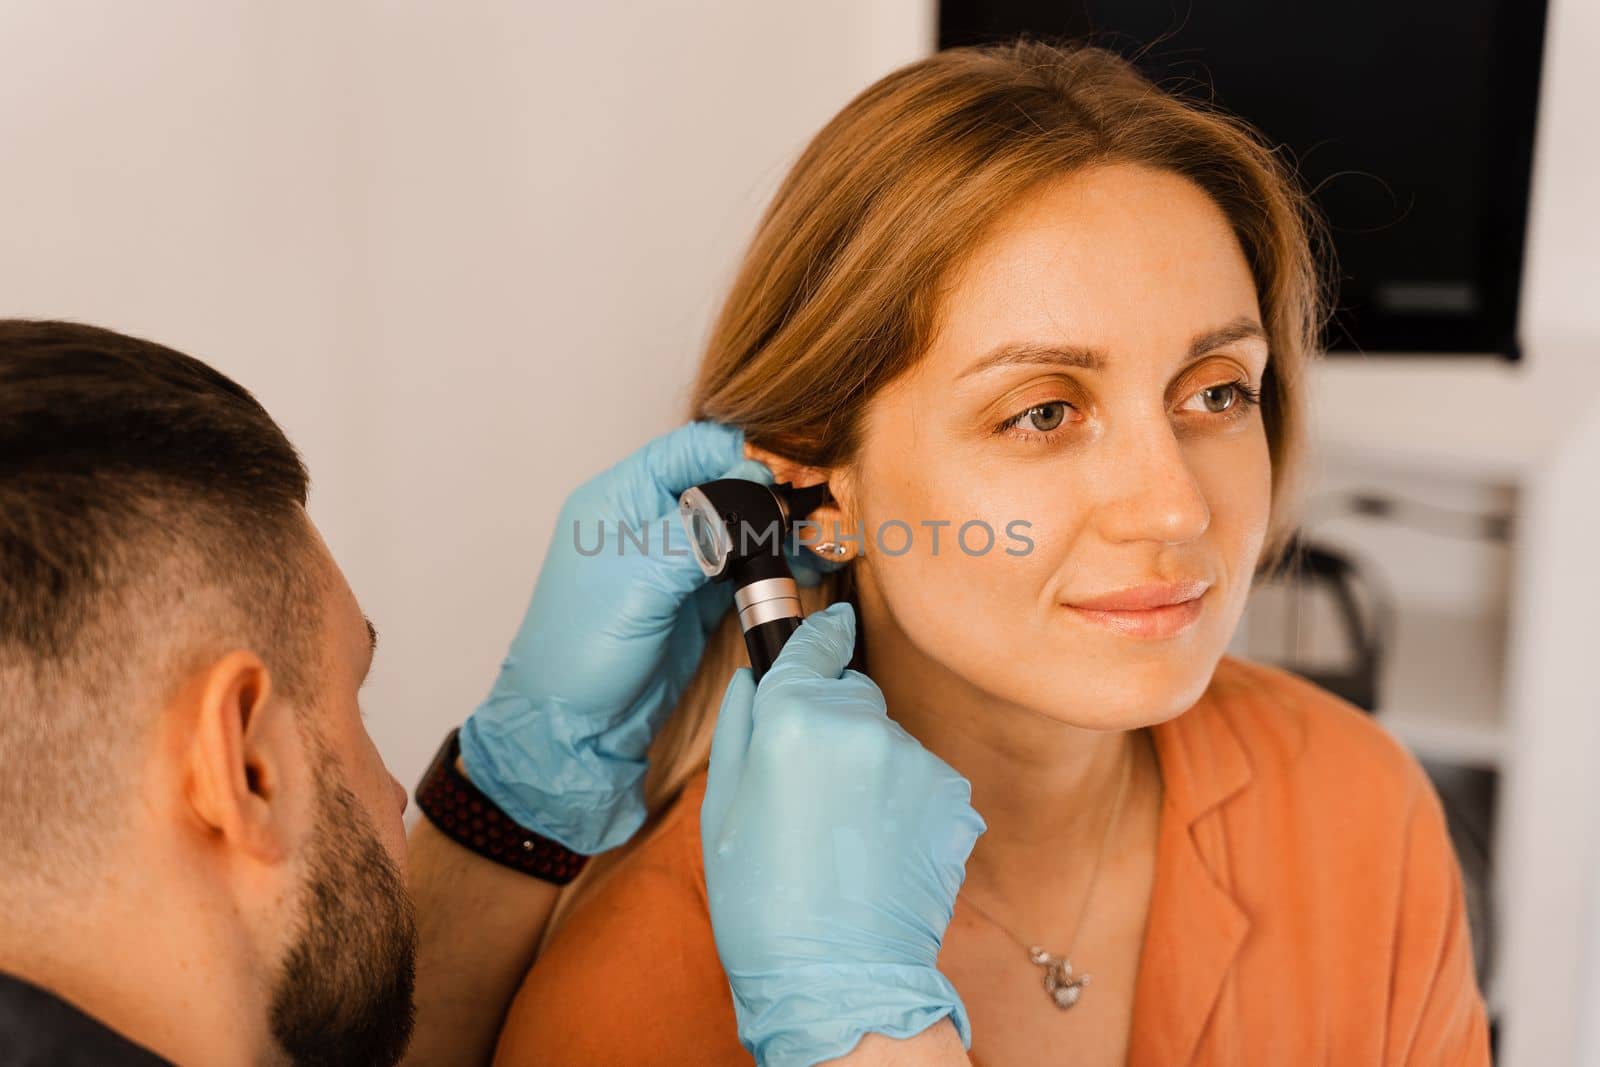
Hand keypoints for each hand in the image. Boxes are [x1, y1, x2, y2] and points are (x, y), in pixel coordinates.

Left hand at [459, 419, 778, 853]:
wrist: (574, 726)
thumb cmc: (584, 646)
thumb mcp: (640, 577)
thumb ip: (701, 529)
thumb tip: (758, 486)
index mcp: (622, 495)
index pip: (691, 448)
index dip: (740, 456)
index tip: (783, 479)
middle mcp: (650, 518)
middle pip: (724, 482)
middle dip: (772, 493)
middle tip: (815, 513)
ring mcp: (677, 559)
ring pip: (742, 525)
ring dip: (781, 530)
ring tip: (822, 544)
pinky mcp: (698, 597)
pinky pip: (746, 566)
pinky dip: (777, 564)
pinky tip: (809, 567)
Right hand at [701, 601, 986, 1066]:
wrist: (838, 979)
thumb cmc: (762, 902)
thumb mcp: (722, 809)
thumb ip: (739, 728)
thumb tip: (750, 678)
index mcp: (794, 717)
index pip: (813, 645)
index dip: (820, 635)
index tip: (833, 626)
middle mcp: (861, 724)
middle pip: (853, 692)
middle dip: (834, 720)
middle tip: (810, 786)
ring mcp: (915, 759)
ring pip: (888, 738)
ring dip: (871, 766)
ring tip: (845, 832)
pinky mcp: (954, 795)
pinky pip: (922, 777)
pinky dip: (904, 800)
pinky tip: (880, 847)